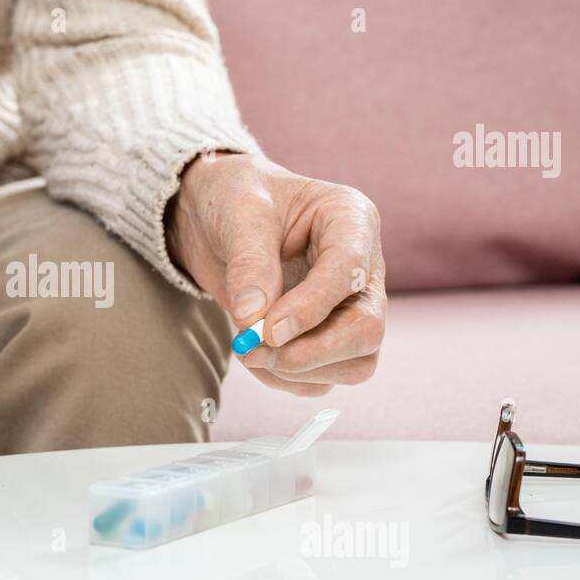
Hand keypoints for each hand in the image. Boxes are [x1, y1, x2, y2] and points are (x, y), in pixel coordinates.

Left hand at [167, 152, 385, 395]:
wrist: (212, 218)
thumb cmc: (234, 199)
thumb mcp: (238, 215)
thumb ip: (249, 264)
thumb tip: (254, 319)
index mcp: (351, 220)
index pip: (351, 272)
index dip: (311, 308)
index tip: (267, 330)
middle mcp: (361, 267)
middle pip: (367, 329)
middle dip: (310, 352)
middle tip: (254, 350)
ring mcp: (347, 306)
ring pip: (355, 363)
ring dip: (298, 371)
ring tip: (247, 350)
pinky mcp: (326, 337)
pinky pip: (322, 379)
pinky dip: (285, 380)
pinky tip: (254, 357)